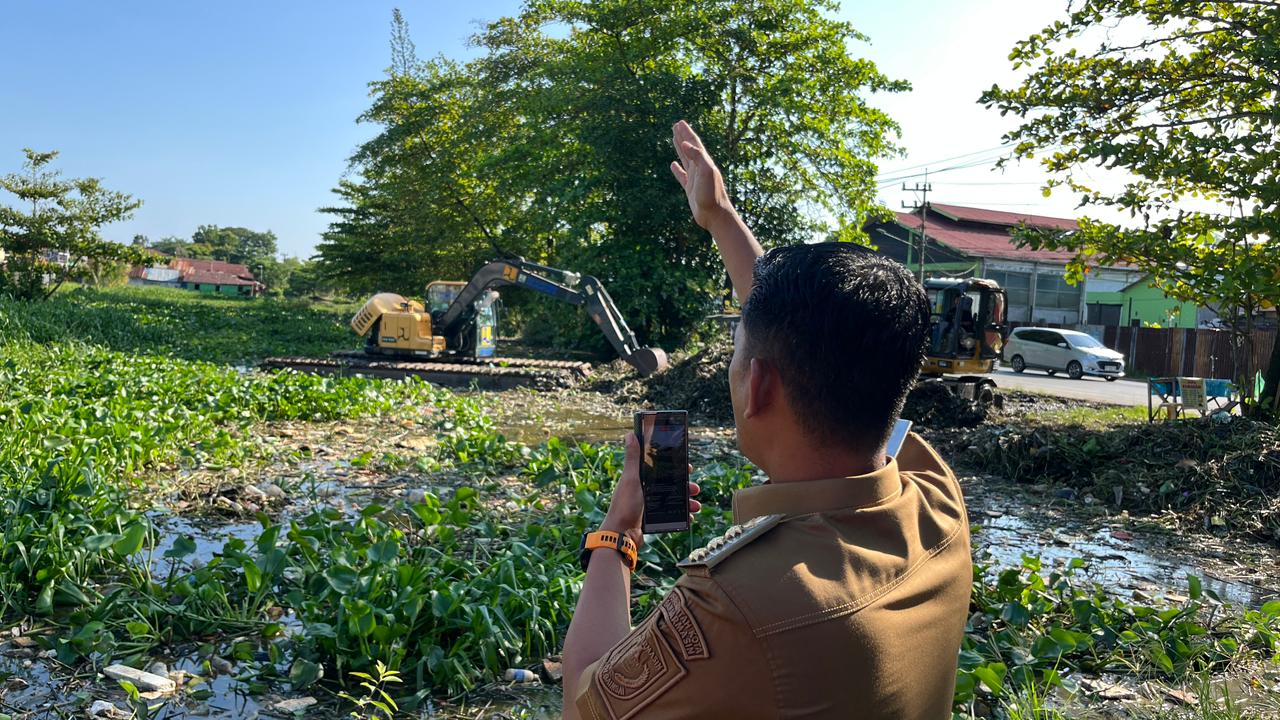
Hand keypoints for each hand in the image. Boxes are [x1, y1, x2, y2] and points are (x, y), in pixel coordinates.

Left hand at [601, 433, 700, 548]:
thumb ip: (632, 458)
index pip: (662, 469)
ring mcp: (651, 506)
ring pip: (675, 501)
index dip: (675, 468)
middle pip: (672, 485)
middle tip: (695, 488)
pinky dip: (682, 516)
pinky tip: (690, 518)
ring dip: (687, 502)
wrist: (621, 535)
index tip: (688, 468)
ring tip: (696, 506)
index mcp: (641, 479)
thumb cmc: (624, 506)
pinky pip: (673, 516)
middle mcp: (647, 491)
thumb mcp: (631, 479)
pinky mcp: (654, 519)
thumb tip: (630, 434)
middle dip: (686, 486)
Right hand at [670, 120, 734, 231]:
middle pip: (690, 148)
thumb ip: (697, 156)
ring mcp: (695, 178)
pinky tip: (673, 165)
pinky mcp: (691, 189)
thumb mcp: (706, 172)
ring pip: (685, 159)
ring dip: (680, 148)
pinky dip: (677, 169)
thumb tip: (684, 144)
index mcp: (704, 162)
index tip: (679, 123)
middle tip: (676, 125)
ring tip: (674, 139)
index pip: (694, 144)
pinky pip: (682, 176)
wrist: (715, 215)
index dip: (687, 133)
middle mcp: (700, 168)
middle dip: (683, 136)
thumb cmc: (712, 194)